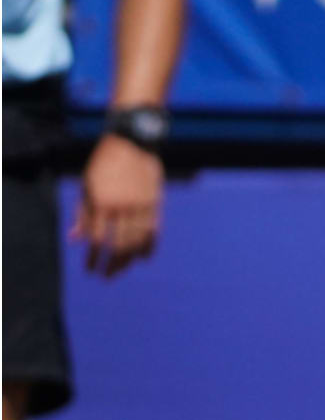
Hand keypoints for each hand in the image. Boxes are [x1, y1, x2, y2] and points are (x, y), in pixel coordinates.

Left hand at [75, 136, 161, 275]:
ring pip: (136, 241)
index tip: (90, 270)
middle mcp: (121, 206)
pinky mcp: (155, 204)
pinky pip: (153, 232)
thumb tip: (74, 239)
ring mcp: (140, 206)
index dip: (92, 257)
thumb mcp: (87, 186)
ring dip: (128, 260)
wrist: (133, 142)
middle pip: (117, 244)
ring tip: (122, 270)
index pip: (96, 238)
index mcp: (100, 200)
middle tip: (106, 277)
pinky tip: (143, 259)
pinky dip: (148, 247)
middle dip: (111, 264)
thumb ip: (82, 213)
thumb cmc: (104, 164)